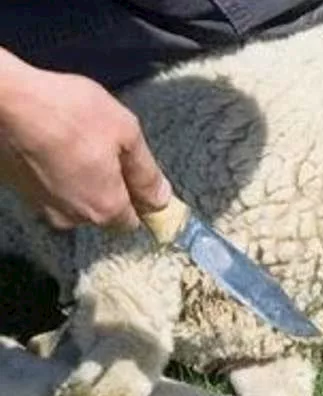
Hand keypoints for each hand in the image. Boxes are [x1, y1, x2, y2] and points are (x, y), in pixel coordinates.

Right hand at [0, 48, 170, 230]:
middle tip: (109, 151)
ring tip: (80, 145)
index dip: (141, 202)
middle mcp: (73, 218)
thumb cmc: (71, 113)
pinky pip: (51, 189)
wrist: (5, 100)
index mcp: (104, 208)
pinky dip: (58, 174)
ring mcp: (42, 207)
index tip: (140, 178)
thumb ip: (147, 172)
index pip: (132, 222)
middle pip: (104, 212)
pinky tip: (57, 147)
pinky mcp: (19, 192)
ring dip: (83, 180)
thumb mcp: (126, 133)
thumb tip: (161, 200)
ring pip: (76, 201)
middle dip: (112, 188)